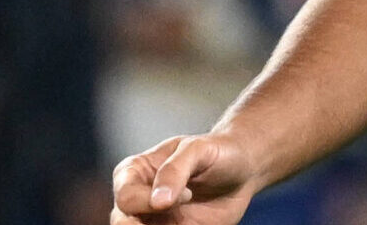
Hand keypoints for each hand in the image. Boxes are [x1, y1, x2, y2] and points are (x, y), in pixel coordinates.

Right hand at [111, 134, 261, 224]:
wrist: (243, 170)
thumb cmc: (216, 151)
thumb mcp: (197, 150)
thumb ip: (174, 170)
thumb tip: (158, 202)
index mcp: (134, 172)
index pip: (126, 197)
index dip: (149, 201)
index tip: (187, 194)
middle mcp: (139, 198)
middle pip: (123, 222)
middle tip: (170, 221)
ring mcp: (153, 219)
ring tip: (184, 224)